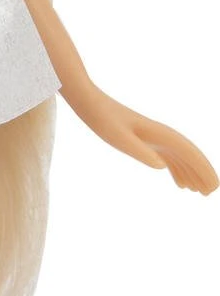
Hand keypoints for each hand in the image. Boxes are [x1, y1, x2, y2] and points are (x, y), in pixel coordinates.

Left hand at [69, 81, 217, 193]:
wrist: (88, 102)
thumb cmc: (102, 118)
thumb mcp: (118, 137)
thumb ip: (140, 151)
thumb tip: (162, 167)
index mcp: (159, 133)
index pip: (188, 152)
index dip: (203, 169)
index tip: (213, 187)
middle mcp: (160, 134)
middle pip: (188, 155)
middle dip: (201, 173)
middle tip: (210, 194)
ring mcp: (153, 137)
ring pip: (179, 157)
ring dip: (191, 173)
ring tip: (199, 192)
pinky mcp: (143, 139)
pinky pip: (167, 156)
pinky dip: (177, 169)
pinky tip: (179, 183)